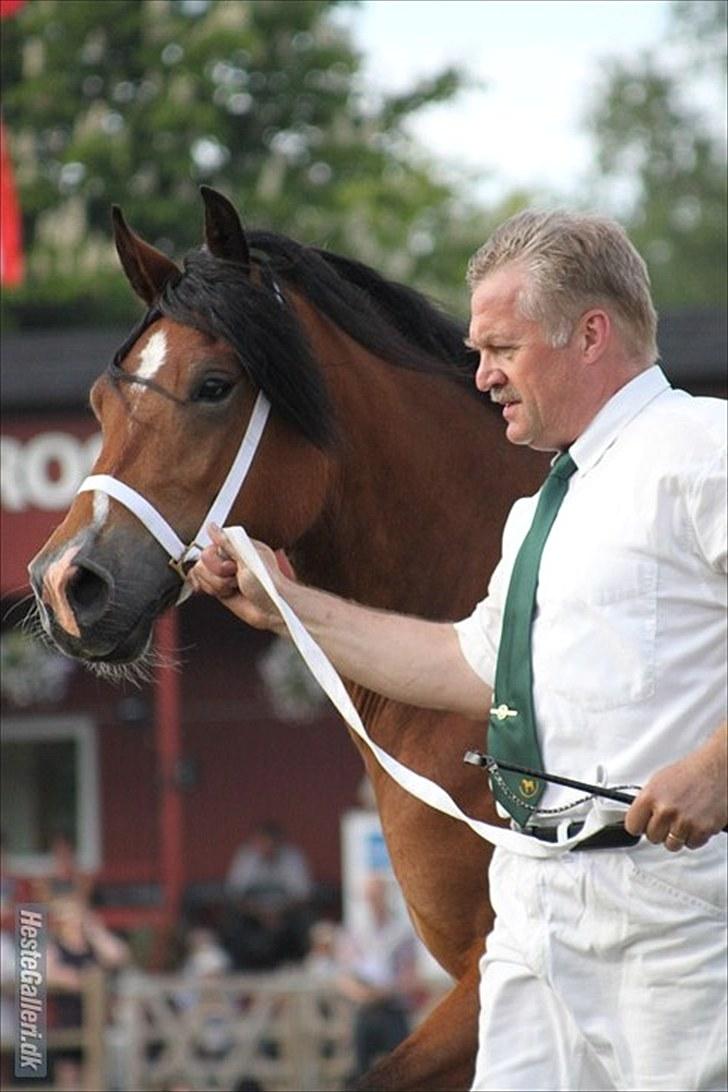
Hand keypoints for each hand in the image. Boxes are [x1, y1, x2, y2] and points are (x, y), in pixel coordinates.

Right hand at [188, 524, 288, 633]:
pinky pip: (200, 584)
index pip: (213, 542)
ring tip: (234, 587)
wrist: (272, 610)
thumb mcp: (248, 559)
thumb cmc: (269, 585)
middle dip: (218, 573)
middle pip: (203, 559)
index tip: (232, 566)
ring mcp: (224, 574)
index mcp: (239, 545)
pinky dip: (210, 589)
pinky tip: (224, 592)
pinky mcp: (219, 588)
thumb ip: (227, 543)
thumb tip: (212, 527)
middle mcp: (230, 558)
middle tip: (235, 578)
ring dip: (217, 584)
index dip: (219, 558)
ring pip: (200, 572)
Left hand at [625, 725, 727, 850]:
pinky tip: (694, 822)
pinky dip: (694, 837)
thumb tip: (638, 816)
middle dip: (660, 831)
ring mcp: (683, 822)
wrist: (716, 770)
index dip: (638, 826)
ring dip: (676, 836)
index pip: (632, 825)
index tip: (642, 825)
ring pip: (671, 845)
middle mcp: (666, 810)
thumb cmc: (690, 773)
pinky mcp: (701, 830)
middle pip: (652, 838)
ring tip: (682, 820)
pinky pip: (691, 844)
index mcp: (650, 796)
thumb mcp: (658, 781)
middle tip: (668, 819)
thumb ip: (647, 801)